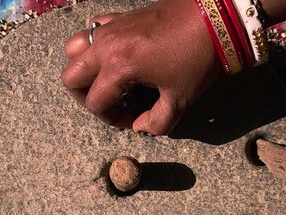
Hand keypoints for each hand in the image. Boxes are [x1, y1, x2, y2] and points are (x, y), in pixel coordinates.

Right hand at [61, 0, 219, 134]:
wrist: (215, 18)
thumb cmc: (197, 58)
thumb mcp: (180, 100)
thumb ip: (156, 122)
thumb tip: (140, 126)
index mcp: (118, 67)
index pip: (95, 103)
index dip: (111, 118)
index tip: (131, 119)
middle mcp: (106, 46)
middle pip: (71, 77)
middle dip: (84, 96)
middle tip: (107, 104)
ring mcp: (110, 28)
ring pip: (73, 49)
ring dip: (82, 68)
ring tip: (103, 80)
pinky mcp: (119, 16)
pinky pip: (92, 29)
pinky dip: (94, 44)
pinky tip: (115, 55)